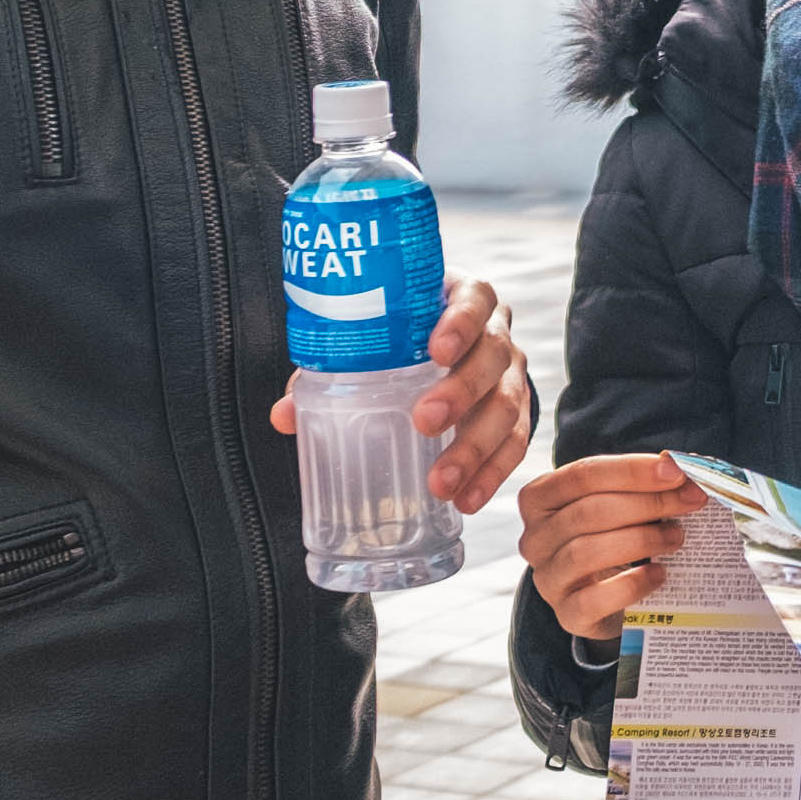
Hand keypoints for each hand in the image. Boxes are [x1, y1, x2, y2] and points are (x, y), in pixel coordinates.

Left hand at [270, 272, 531, 512]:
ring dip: (475, 447)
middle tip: (425, 420)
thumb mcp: (381, 337)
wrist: (457, 347)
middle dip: (462, 390)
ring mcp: (510, 375)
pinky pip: (515, 443)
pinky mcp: (517, 413)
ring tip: (442, 483)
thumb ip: (336, 367)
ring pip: (507, 406)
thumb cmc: (409, 336)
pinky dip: (492, 474)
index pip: (474, 299)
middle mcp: (496, 334)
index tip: (436, 350)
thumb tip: (283, 415)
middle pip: (492, 356)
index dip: (461, 323)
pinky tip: (467, 500)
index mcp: (464, 300)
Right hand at [518, 452, 707, 648]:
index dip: (632, 470)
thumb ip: (640, 484)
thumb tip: (679, 468)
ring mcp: (547, 579)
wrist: (608, 597)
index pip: (583, 475)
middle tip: (690, 501)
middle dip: (648, 503)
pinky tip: (659, 574)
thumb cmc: (612, 537)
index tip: (675, 472)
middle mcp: (535, 538)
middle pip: (588, 511)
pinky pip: (595, 599)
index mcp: (540, 499)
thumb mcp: (618, 504)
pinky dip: (632, 584)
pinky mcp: (568, 615)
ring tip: (676, 536)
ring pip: (587, 551)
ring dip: (641, 539)